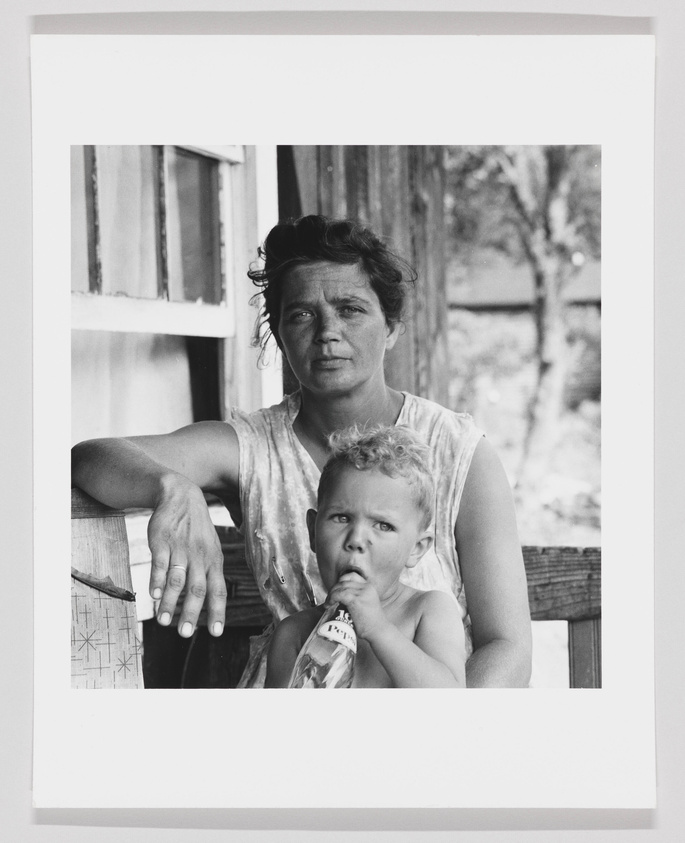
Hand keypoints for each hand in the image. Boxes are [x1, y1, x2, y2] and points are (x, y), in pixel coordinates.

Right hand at [148, 473, 226, 637]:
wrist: (181, 495)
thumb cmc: (196, 530)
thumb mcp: (211, 549)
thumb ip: (210, 574)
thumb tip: (211, 605)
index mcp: (214, 561)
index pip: (218, 590)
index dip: (217, 612)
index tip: (215, 633)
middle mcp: (199, 556)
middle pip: (197, 588)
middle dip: (192, 613)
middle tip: (185, 634)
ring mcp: (180, 548)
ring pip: (177, 579)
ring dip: (170, 602)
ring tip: (163, 622)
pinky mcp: (162, 541)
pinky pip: (160, 562)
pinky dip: (156, 579)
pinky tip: (152, 595)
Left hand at [327, 573, 387, 640]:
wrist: (379, 631)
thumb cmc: (371, 623)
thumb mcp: (366, 605)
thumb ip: (357, 598)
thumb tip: (340, 599)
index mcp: (369, 587)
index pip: (352, 576)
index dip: (341, 581)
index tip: (336, 590)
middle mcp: (366, 587)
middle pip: (344, 581)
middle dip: (334, 588)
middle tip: (329, 599)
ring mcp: (361, 593)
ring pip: (340, 587)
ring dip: (331, 594)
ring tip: (328, 603)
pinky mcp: (356, 600)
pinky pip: (339, 594)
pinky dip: (331, 598)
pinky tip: (329, 605)